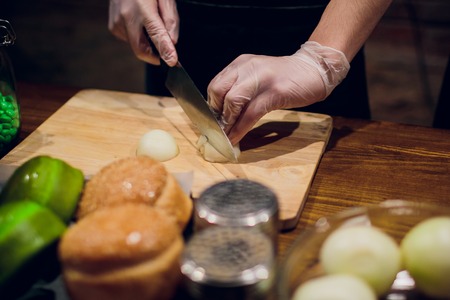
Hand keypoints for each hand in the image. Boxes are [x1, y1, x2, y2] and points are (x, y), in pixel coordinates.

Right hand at [108, 0, 178, 65]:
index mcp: (143, 8)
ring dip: (147, 43)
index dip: (166, 51)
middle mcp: (126, 17)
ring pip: (136, 45)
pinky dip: (138, 37)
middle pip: (141, 50)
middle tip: (167, 53)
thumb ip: (170, 19)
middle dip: (155, 56)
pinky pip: (129, 39)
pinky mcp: (113, 26)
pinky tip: (140, 23)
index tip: (173, 62)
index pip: (156, 34)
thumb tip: (173, 41)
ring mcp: (117, 22)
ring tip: (151, 24)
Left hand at [207, 41, 349, 144]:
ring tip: (225, 137)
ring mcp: (261, 79)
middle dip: (217, 113)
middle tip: (219, 129)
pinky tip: (236, 138)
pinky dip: (240, 129)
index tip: (213, 121)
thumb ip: (241, 88)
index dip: (212, 105)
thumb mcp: (258, 76)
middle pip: (219, 91)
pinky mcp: (274, 92)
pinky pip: (251, 113)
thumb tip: (224, 113)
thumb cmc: (285, 78)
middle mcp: (247, 67)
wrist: (313, 70)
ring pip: (233, 102)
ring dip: (227, 124)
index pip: (216, 84)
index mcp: (241, 64)